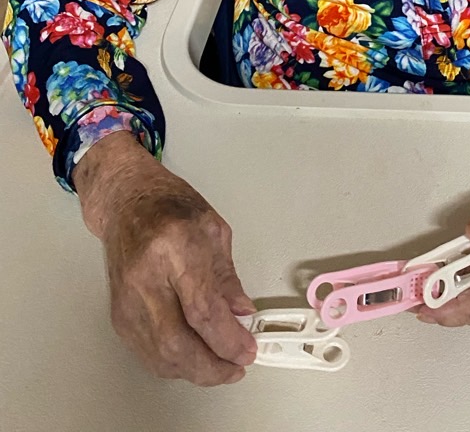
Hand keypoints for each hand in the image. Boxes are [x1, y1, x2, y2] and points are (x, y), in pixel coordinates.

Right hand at [74, 131, 257, 384]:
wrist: (125, 202)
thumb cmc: (170, 206)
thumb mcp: (212, 229)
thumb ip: (227, 277)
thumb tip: (243, 314)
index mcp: (175, 247)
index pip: (201, 308)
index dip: (227, 338)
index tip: (247, 350)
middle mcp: (145, 277)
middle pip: (176, 341)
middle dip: (211, 366)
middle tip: (236, 368)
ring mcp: (127, 300)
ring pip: (160, 355)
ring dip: (194, 370)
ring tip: (222, 367)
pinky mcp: (119, 315)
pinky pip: (147, 352)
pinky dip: (175, 364)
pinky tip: (195, 359)